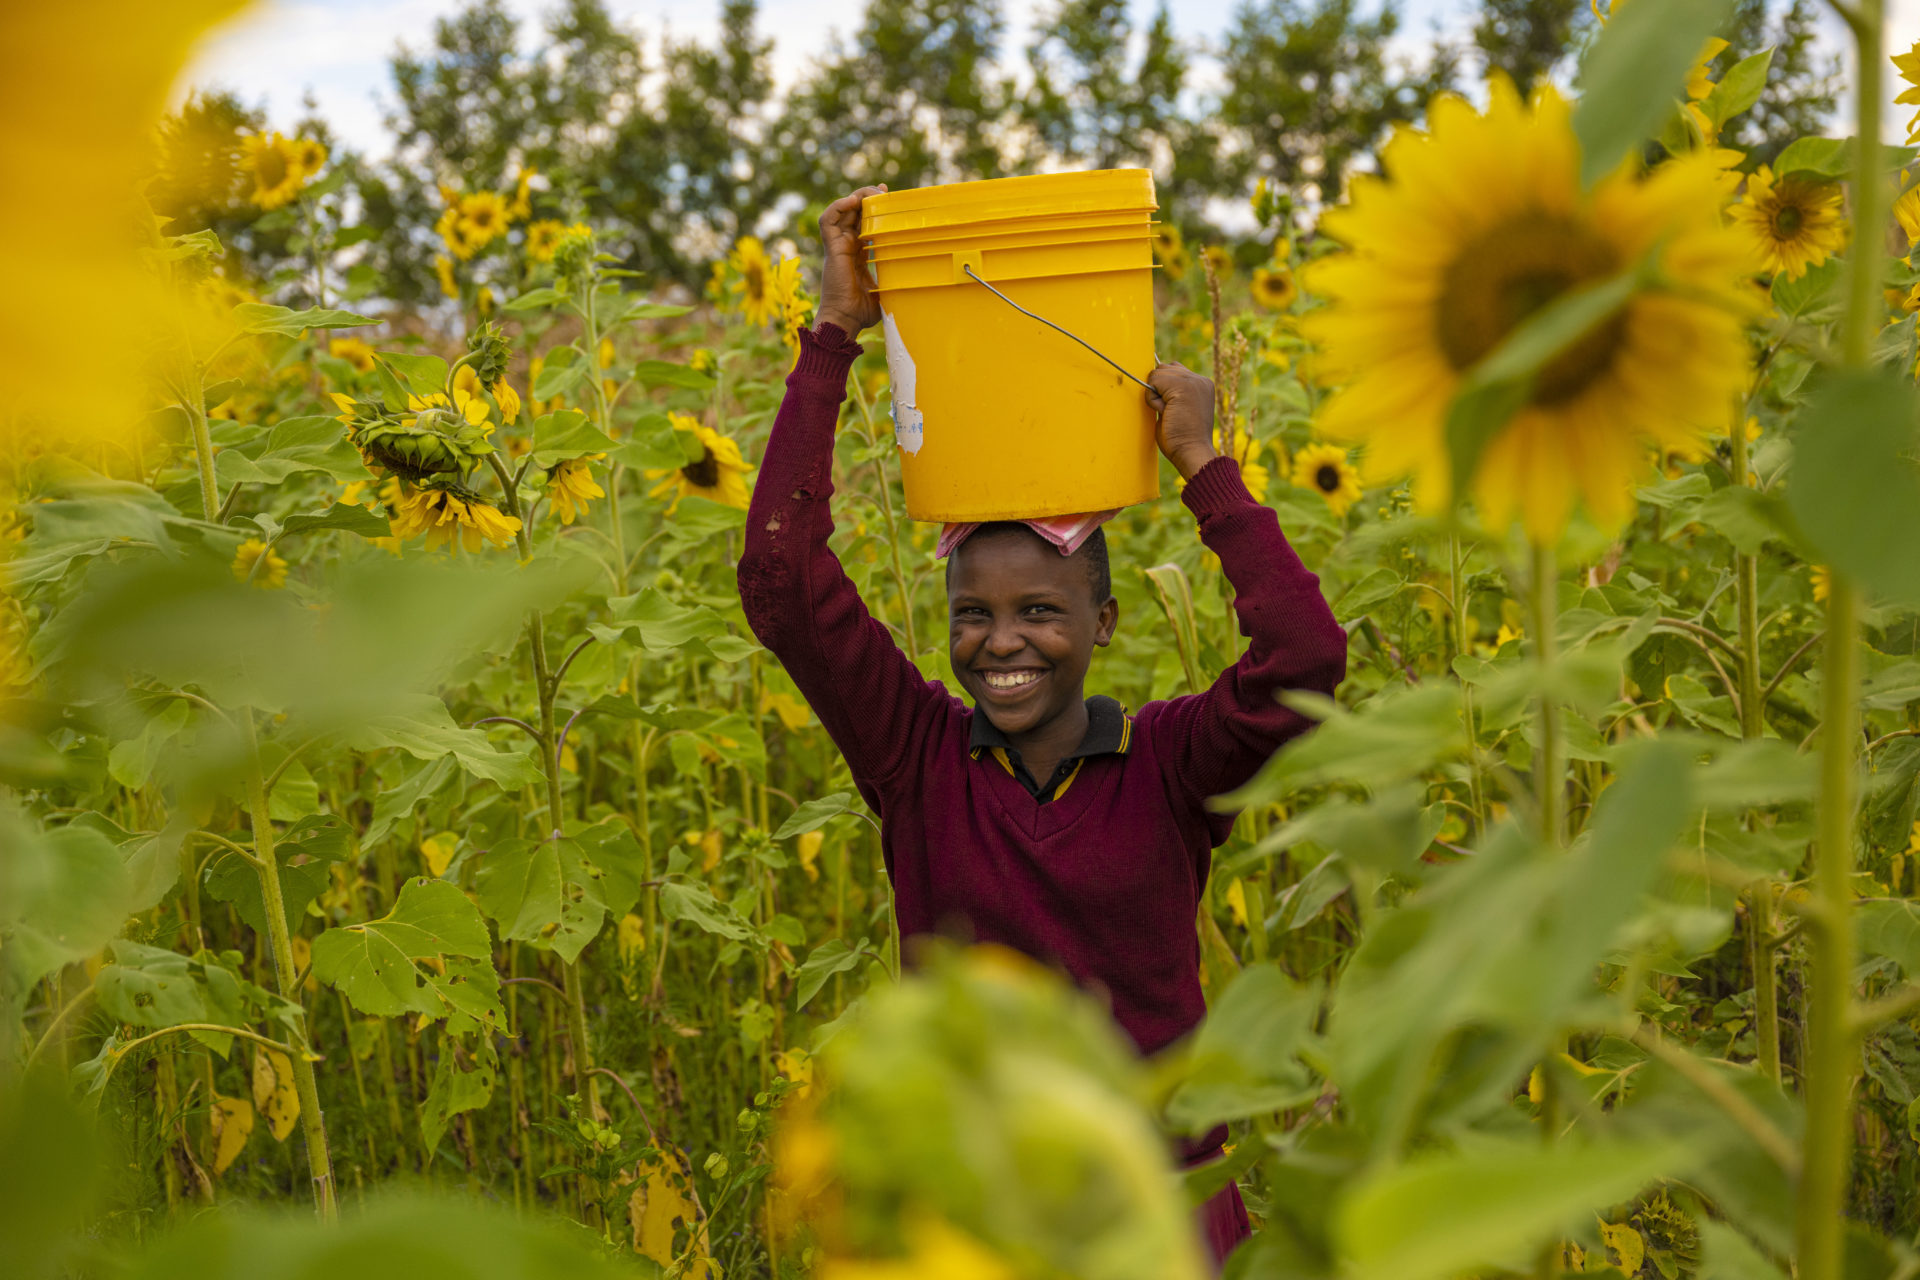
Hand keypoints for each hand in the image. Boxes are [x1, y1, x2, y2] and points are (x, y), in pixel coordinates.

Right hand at [815, 185, 886, 335]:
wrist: (845, 320)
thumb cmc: (862, 313)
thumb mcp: (884, 291)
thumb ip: (894, 280)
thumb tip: (916, 280)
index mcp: (857, 254)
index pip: (863, 224)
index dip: (873, 209)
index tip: (888, 198)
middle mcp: (846, 247)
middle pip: (853, 212)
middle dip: (866, 197)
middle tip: (883, 191)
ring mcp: (837, 246)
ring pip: (841, 211)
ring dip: (855, 197)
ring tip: (870, 193)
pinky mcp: (832, 248)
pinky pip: (828, 221)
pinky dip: (838, 206)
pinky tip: (853, 201)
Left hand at [1145, 361, 1216, 479]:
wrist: (1192, 452)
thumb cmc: (1181, 438)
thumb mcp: (1179, 409)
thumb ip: (1172, 393)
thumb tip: (1154, 381)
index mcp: (1202, 385)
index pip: (1174, 370)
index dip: (1164, 388)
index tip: (1173, 410)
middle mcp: (1200, 380)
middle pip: (1164, 368)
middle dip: (1159, 389)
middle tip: (1171, 412)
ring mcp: (1192, 381)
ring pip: (1157, 373)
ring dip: (1155, 394)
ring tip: (1169, 413)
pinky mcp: (1182, 386)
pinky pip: (1153, 382)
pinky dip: (1152, 399)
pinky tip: (1164, 412)